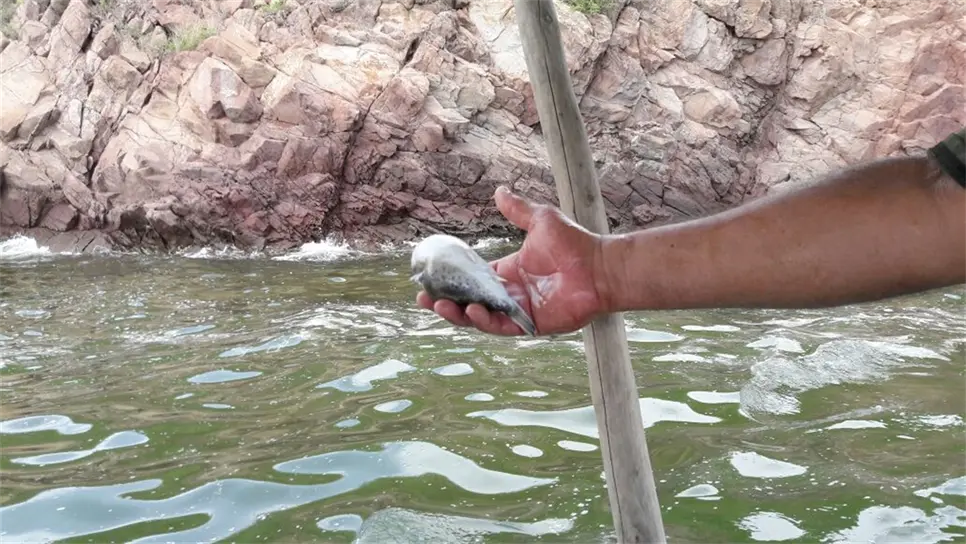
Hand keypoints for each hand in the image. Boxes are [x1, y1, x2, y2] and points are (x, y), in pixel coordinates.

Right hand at [415, 186, 609, 335]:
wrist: (599, 267)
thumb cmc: (575, 244)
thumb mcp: (540, 220)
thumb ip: (517, 210)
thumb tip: (499, 191)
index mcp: (508, 272)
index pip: (472, 280)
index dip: (451, 281)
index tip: (429, 277)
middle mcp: (510, 294)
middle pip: (469, 302)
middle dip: (445, 302)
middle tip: (423, 298)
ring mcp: (518, 311)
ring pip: (479, 318)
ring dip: (458, 314)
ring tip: (440, 305)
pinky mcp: (529, 325)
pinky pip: (501, 326)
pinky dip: (484, 321)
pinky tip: (471, 311)